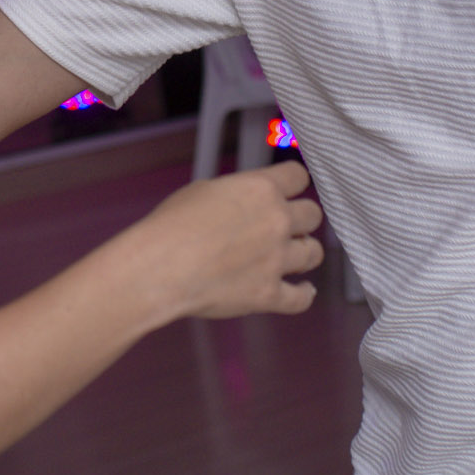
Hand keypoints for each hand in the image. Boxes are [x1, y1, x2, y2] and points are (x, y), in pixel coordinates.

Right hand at [129, 161, 324, 321]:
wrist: (161, 268)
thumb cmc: (171, 226)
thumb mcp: (203, 191)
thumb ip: (236, 195)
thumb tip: (243, 203)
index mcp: (261, 189)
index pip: (298, 176)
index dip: (293, 183)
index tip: (289, 190)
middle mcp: (277, 221)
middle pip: (313, 214)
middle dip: (301, 219)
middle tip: (288, 226)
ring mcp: (276, 259)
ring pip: (314, 253)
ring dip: (304, 253)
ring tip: (294, 257)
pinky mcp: (269, 294)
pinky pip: (301, 298)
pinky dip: (303, 294)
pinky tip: (303, 289)